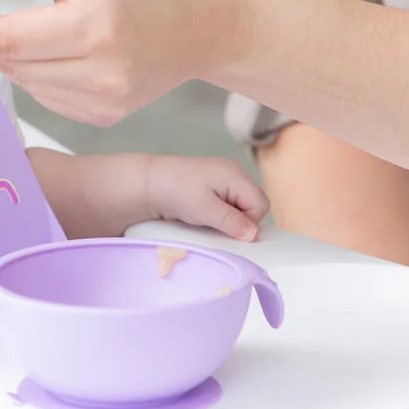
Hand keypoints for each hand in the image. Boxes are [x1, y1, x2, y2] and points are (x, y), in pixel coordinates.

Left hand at [0, 0, 241, 125]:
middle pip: (5, 62)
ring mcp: (102, 103)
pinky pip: (43, 93)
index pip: (3, 39)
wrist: (204, 18)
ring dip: (4, 51)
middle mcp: (99, 73)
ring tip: (32, 18)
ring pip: (20, 80)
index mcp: (93, 27)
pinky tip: (60, 45)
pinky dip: (33, 69)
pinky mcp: (102, 117)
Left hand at [145, 156, 269, 241]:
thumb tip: (253, 235)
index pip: (261, 204)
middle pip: (253, 204)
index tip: (228, 230)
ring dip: (228, 219)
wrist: (147, 183)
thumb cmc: (175, 191)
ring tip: (207, 220)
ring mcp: (222, 178)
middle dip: (240, 220)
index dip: (249, 222)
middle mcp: (232, 174)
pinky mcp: (212, 186)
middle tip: (216, 225)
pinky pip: (227, 205)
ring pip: (240, 207)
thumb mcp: (205, 210)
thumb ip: (232, 222)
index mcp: (235, 175)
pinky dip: (219, 214)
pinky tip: (203, 215)